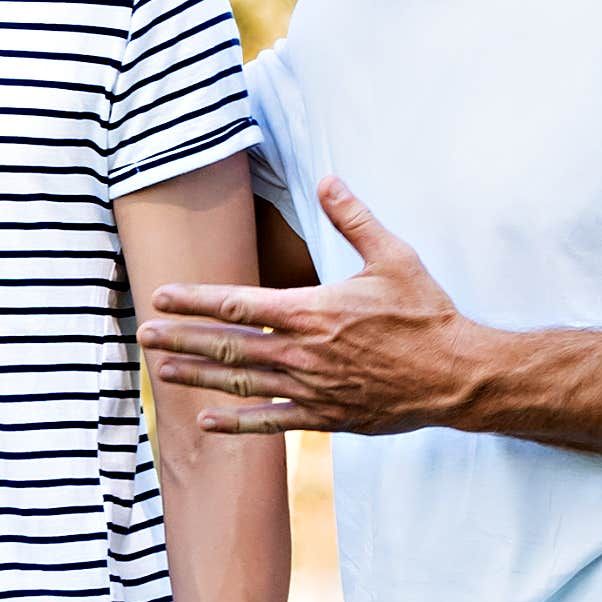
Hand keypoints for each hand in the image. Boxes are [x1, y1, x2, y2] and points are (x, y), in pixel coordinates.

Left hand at [140, 177, 496, 435]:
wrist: (457, 375)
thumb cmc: (426, 314)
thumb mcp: (394, 256)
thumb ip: (354, 218)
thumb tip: (328, 180)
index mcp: (313, 310)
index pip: (237, 303)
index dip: (194, 299)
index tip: (161, 295)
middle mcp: (303, 352)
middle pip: (227, 346)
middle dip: (181, 339)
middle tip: (143, 336)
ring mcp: (312, 389)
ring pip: (241, 382)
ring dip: (197, 377)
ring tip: (161, 372)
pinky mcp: (327, 416)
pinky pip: (272, 422)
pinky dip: (237, 422)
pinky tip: (207, 420)